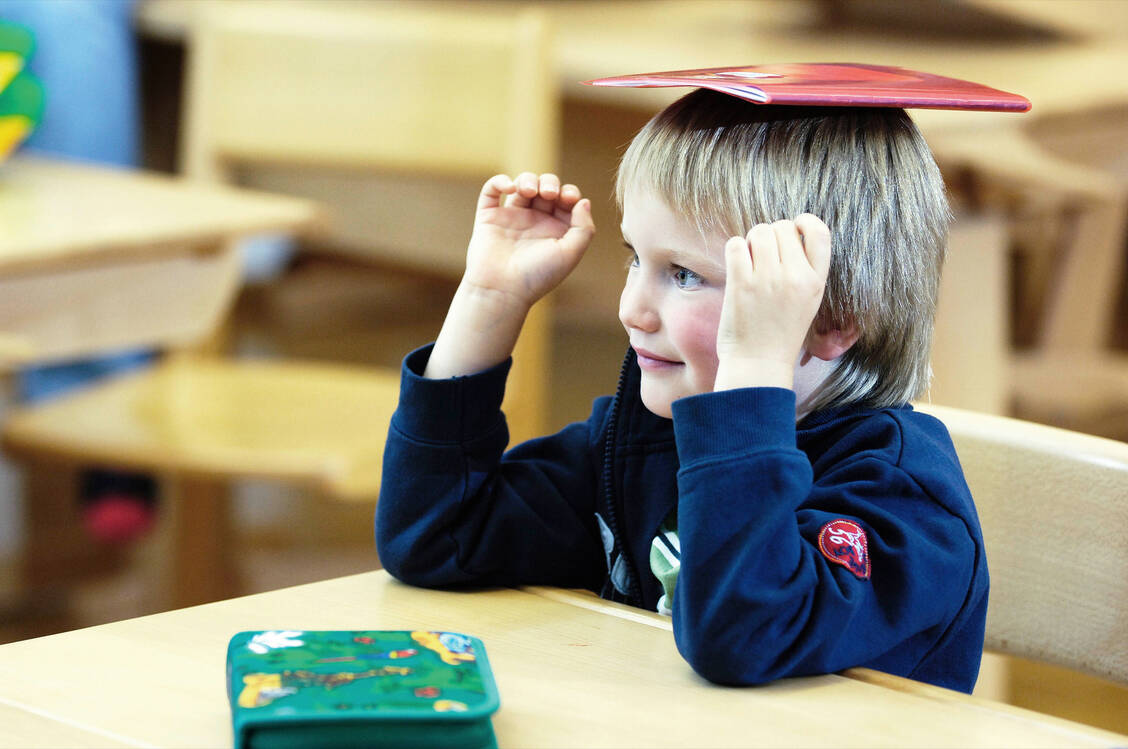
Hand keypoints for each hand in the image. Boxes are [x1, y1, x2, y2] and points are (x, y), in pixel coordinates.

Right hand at [423, 173, 592, 379]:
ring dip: (528, 179)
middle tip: (548, 194)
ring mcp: (512, 218)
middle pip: (546, 187)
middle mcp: (535, 221)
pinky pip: (492, 191)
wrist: (502, 289)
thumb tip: (583, 201)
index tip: (568, 199)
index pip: (566, 200)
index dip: (569, 193)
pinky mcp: (489, 217)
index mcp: (556, 230)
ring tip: (529, 191)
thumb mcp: (571, 253)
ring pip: (522, 184)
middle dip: (550, 183)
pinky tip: (509, 187)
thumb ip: (584, 228)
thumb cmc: (538, 276)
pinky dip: (500, 181)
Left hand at [714, 215, 831, 390]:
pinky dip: (735, 250)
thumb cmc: (780, 333)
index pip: (819, 232)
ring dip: (752, 242)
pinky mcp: (741, 284)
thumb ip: (804, 270)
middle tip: (764, 257)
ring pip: (760, 231)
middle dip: (771, 236)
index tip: (794, 228)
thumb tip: (789, 232)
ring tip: (751, 263)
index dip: (804, 222)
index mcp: (815, 281)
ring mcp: (767, 280)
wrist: (758, 363)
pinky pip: (737, 245)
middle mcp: (795, 277)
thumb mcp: (808, 302)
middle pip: (782, 227)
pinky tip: (738, 266)